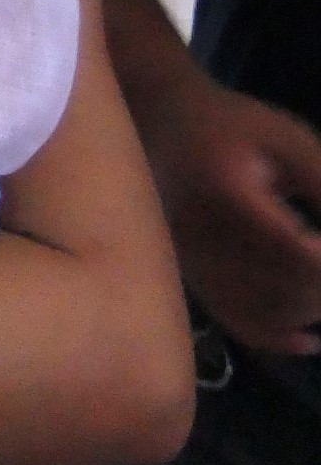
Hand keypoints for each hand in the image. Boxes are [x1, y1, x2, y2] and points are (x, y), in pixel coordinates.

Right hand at [134, 71, 320, 355]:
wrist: (159, 126)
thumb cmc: (231, 127)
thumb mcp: (286, 139)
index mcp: (228, 194)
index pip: (296, 252)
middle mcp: (201, 237)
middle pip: (285, 289)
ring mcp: (190, 263)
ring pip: (265, 314)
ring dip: (311, 308)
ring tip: (317, 282)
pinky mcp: (188, 278)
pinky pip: (235, 323)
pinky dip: (277, 338)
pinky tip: (309, 338)